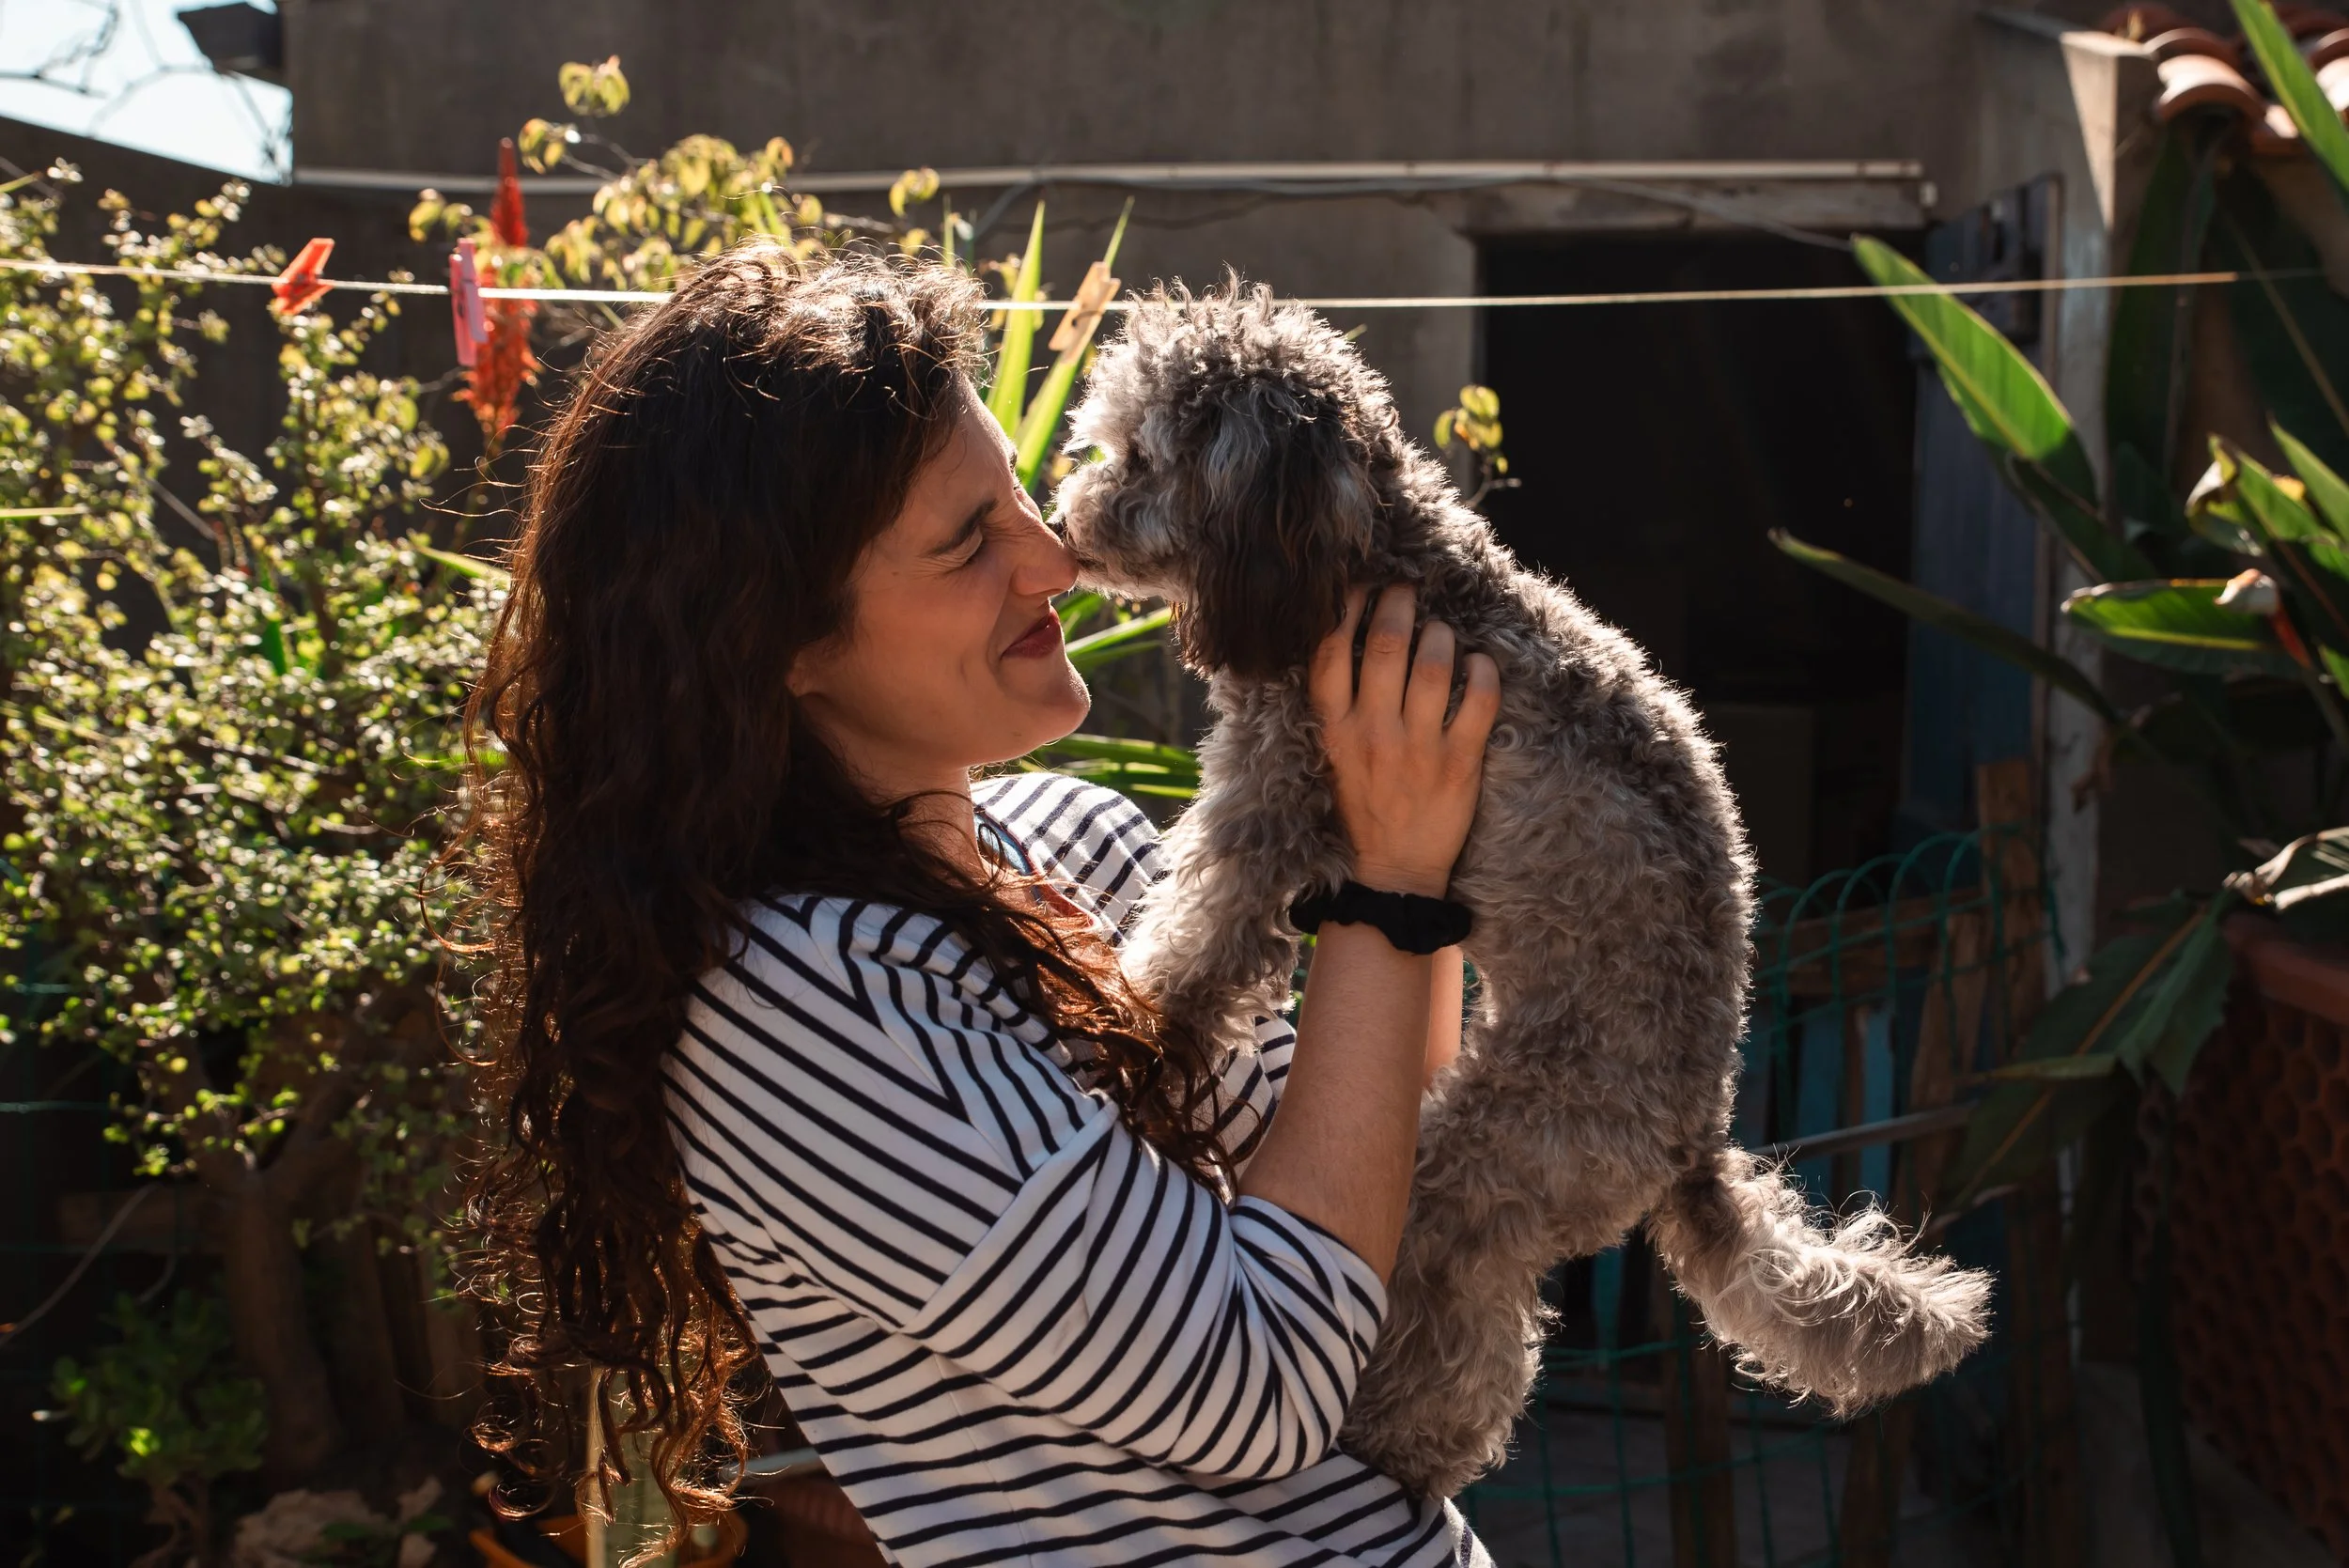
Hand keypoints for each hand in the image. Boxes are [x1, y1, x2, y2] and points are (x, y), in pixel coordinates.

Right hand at [1309, 584, 1500, 897]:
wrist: (1390, 876)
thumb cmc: (1358, 809)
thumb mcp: (1328, 758)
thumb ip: (1333, 707)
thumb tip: (1342, 640)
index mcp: (1332, 729)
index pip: (1331, 649)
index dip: (1345, 606)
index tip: (1360, 587)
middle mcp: (1372, 732)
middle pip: (1388, 642)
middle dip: (1400, 602)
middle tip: (1408, 589)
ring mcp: (1417, 748)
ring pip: (1434, 662)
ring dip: (1441, 634)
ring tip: (1442, 631)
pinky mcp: (1459, 764)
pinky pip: (1479, 699)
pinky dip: (1483, 671)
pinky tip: (1480, 663)